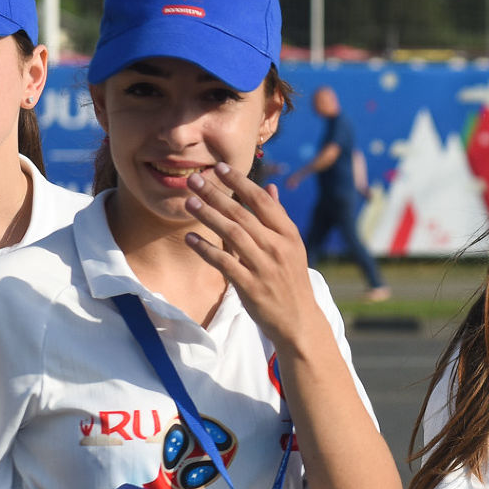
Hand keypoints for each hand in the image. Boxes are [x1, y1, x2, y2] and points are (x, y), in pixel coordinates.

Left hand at [182, 162, 318, 347]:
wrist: (299, 320)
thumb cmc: (291, 280)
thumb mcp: (292, 246)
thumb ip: (278, 217)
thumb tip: (269, 187)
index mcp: (288, 234)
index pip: (262, 201)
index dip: (240, 182)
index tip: (220, 168)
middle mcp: (277, 247)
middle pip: (242, 214)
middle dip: (216, 194)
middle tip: (194, 179)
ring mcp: (264, 267)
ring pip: (232, 234)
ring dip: (208, 216)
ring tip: (189, 202)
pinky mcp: (250, 286)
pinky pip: (224, 263)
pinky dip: (206, 249)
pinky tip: (191, 238)